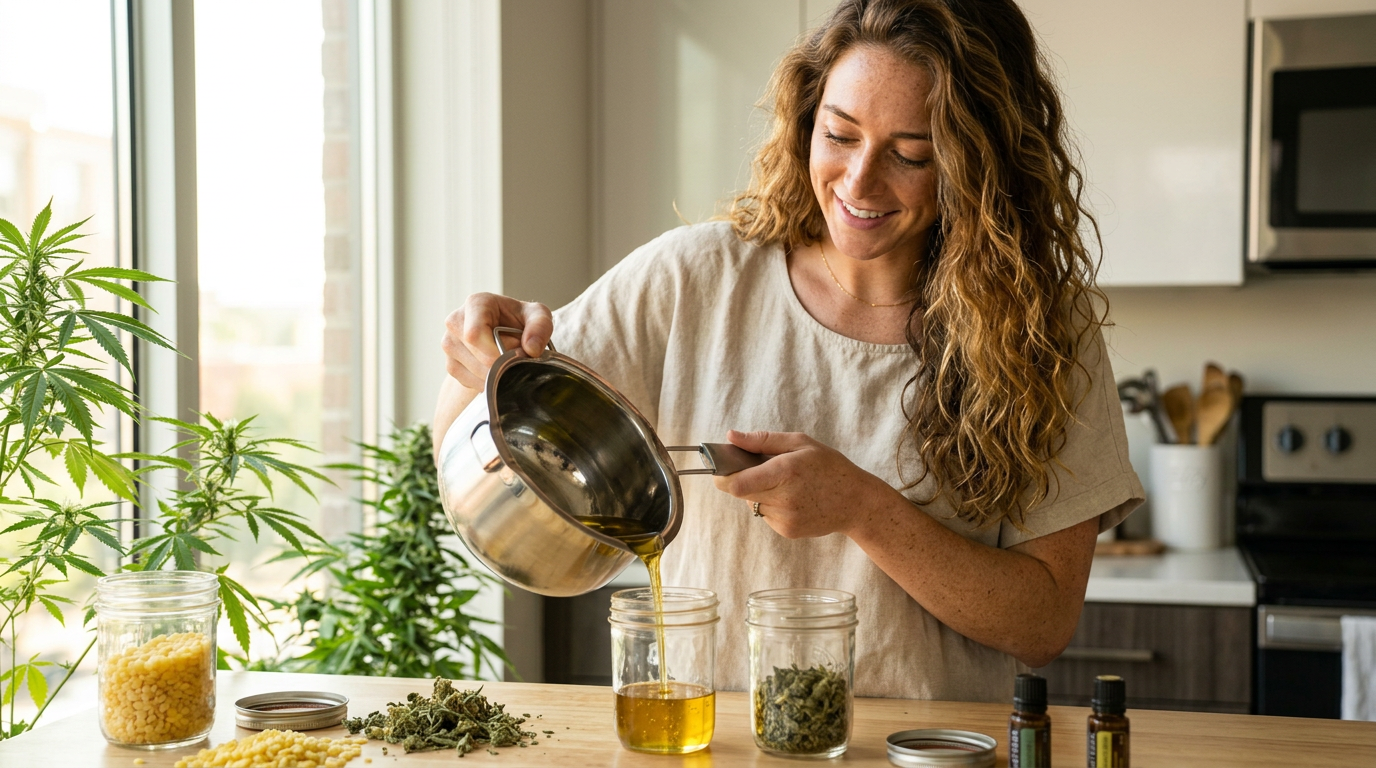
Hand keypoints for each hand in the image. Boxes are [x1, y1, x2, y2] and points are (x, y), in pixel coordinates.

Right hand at [441, 293, 552, 389]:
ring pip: (472, 372)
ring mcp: (449, 343)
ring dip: (496, 375)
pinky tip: (496, 370)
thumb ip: (540, 327)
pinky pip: (469, 382)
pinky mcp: (450, 363)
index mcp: (476, 304)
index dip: (495, 352)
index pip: (474, 334)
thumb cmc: (520, 319)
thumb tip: (531, 349)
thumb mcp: (537, 315)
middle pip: (476, 357)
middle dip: (502, 365)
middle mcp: (455, 321)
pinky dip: (487, 382)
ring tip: (506, 361)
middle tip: (517, 358)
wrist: (505, 330)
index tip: (514, 357)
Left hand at [712, 429, 891, 538]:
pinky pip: (765, 515)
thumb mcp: (800, 443)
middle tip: (757, 469)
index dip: (722, 475)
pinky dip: (771, 505)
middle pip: (740, 493)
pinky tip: (793, 498)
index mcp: (785, 472)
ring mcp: (785, 519)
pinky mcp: (787, 532)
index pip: (737, 483)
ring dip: (759, 492)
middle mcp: (783, 498)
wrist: (856, 503)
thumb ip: (763, 440)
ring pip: (752, 504)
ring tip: (784, 484)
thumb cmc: (830, 467)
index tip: (721, 466)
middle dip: (740, 480)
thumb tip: (731, 436)